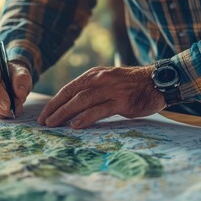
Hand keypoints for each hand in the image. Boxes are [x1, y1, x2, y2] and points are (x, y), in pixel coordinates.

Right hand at [0, 56, 32, 117]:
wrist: (8, 75)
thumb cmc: (13, 72)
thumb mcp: (21, 71)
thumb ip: (22, 79)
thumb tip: (20, 93)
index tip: (8, 104)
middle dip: (1, 106)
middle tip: (17, 108)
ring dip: (2, 110)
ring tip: (16, 107)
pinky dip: (0, 112)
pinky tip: (8, 109)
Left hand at [37, 65, 166, 128]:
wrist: (157, 81)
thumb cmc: (130, 85)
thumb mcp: (107, 81)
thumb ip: (91, 90)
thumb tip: (71, 106)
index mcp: (94, 75)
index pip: (68, 89)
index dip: (54, 102)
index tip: (44, 114)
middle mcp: (99, 80)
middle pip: (71, 95)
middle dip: (55, 109)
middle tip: (43, 122)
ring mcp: (110, 90)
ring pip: (82, 101)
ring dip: (65, 113)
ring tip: (53, 124)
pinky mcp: (121, 101)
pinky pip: (100, 110)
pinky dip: (86, 117)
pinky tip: (75, 124)